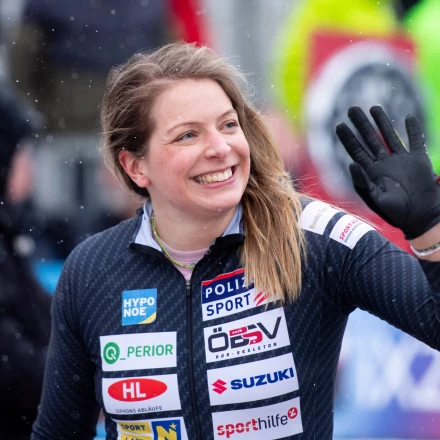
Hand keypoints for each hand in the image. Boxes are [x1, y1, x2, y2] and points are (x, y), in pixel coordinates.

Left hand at [336, 105, 439, 239]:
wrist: (420, 217)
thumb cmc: (395, 212)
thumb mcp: (375, 199)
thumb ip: (362, 182)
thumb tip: (351, 164)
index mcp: (372, 172)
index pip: (357, 150)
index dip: (348, 138)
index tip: (339, 125)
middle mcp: (384, 163)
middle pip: (370, 139)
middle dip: (361, 124)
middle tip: (352, 109)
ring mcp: (401, 160)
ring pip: (390, 135)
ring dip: (382, 122)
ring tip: (374, 108)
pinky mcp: (418, 160)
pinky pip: (416, 141)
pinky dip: (414, 129)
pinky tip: (408, 118)